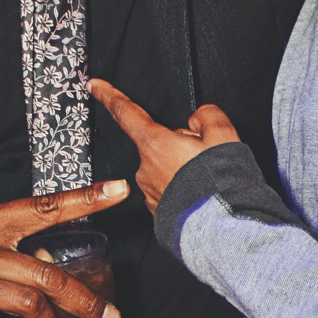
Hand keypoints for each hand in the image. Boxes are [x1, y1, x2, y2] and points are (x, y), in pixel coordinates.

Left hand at [89, 79, 238, 213]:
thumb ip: (207, 116)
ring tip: (210, 181)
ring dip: (184, 170)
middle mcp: (145, 169)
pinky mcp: (159, 214)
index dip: (109, 96)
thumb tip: (197, 120)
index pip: (127, 113)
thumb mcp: (223, 134)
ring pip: (166, 169)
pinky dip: (184, 191)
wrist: (223, 231)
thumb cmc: (220, 184)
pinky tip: (202, 197)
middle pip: (159, 144)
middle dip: (179, 146)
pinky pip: (170, 192)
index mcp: (155, 144)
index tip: (94, 85)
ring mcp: (151, 194)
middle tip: (207, 157)